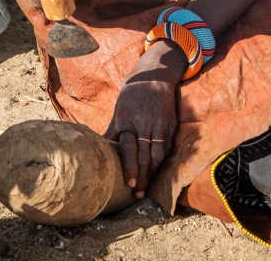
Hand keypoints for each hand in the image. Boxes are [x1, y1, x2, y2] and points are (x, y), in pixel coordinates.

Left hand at [104, 40, 186, 197]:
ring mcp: (159, 124)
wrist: (155, 75)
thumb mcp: (119, 109)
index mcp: (127, 119)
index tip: (128, 184)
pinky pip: (167, 147)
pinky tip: (157, 172)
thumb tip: (100, 148)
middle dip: (141, 176)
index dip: (129, 166)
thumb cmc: (132, 94)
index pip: (128, 147)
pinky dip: (162, 162)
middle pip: (143, 155)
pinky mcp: (170, 124)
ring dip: (152, 173)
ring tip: (146, 188)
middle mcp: (144, 123)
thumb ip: (113, 130)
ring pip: (157, 154)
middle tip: (137, 194)